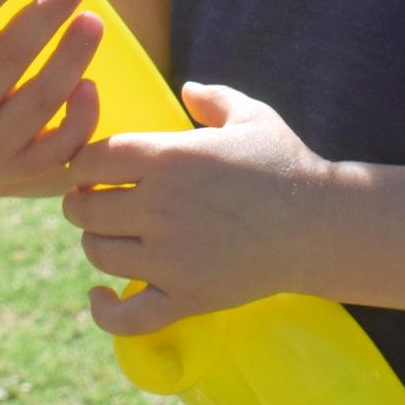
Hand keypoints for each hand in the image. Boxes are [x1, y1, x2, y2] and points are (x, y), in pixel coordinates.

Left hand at [60, 83, 333, 334]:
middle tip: (99, 201)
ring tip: (112, 236)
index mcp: (168, 158)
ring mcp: (170, 257)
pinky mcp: (186, 296)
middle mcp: (160, 207)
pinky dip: (105, 309)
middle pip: (84, 208)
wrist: (321, 224)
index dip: (85, 163)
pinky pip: (126, 316)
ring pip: (98, 253)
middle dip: (83, 202)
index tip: (97, 169)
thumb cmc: (286, 164)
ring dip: (97, 243)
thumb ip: (212, 99)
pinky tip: (101, 294)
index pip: (91, 159)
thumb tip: (187, 88)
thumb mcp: (252, 116)